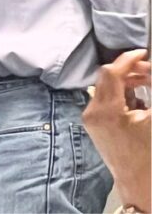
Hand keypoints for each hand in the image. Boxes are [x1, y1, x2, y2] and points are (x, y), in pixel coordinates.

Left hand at [82, 49, 150, 212]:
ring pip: (104, 87)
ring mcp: (89, 117)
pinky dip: (119, 94)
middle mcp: (93, 111)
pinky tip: (137, 97)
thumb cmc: (148, 153)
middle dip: (129, 71)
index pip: (112, 73)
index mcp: (107, 110)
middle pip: (107, 78)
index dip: (128, 60)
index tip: (141, 53)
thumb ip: (151, 91)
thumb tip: (150, 72)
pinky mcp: (91, 123)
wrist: (136, 180)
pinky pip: (103, 99)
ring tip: (146, 83)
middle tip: (148, 70)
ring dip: (125, 82)